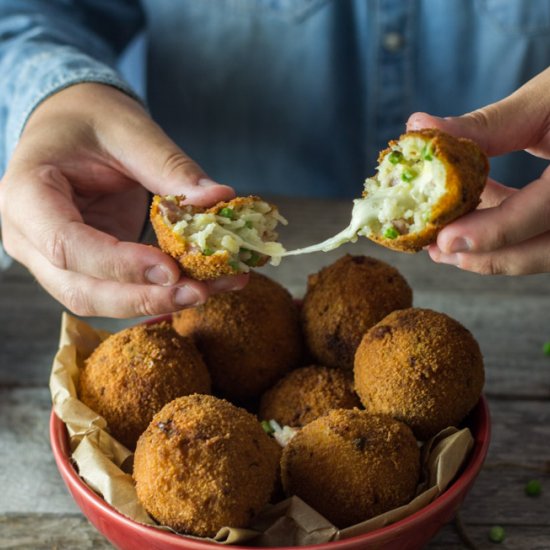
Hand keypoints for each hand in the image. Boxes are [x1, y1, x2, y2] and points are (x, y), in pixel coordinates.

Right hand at [0, 83, 246, 316]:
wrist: (73, 126)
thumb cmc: (91, 120)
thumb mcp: (130, 131)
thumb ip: (170, 167)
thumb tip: (218, 198)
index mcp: (26, 193)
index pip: (66, 244)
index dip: (120, 265)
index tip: (171, 269)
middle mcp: (28, 236)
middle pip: (80, 289)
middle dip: (143, 297)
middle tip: (199, 291)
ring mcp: (51, 258)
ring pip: (97, 301)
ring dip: (153, 302)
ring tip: (207, 289)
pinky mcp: (81, 266)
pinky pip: (114, 292)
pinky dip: (154, 293)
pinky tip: (195, 285)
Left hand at [407, 66, 549, 274]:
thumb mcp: (546, 100)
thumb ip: (485, 125)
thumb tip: (418, 125)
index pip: (544, 212)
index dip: (492, 232)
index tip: (443, 240)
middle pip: (543, 251)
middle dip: (485, 256)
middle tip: (436, 249)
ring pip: (545, 253)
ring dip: (494, 251)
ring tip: (446, 241)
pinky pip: (547, 239)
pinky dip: (512, 234)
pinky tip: (478, 216)